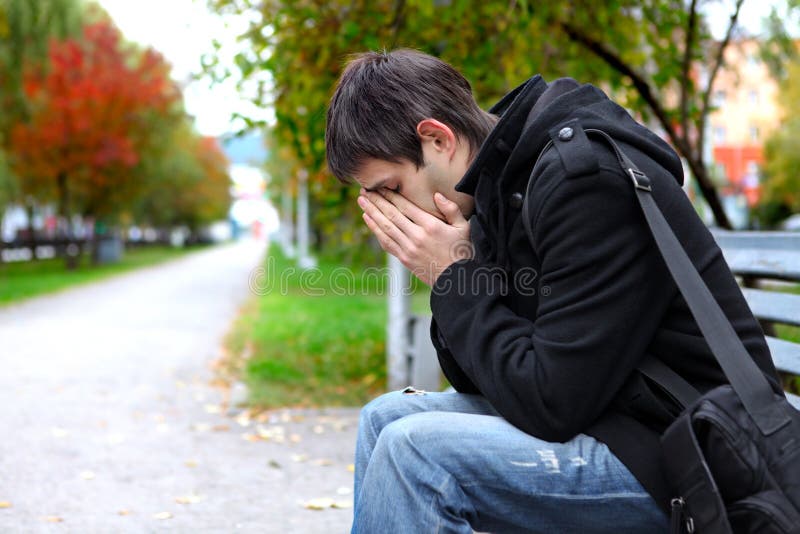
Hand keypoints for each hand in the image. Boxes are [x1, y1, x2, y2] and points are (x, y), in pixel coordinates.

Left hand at [357, 188, 472, 285]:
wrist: (457, 280)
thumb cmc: (462, 251)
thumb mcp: (463, 227)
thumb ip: (451, 209)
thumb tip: (437, 195)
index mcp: (431, 226)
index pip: (405, 207)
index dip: (390, 196)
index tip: (379, 187)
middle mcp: (417, 237)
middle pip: (391, 215)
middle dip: (376, 201)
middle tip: (364, 190)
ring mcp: (408, 249)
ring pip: (385, 228)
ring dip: (371, 213)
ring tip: (362, 201)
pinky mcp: (404, 259)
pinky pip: (386, 242)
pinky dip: (375, 230)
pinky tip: (368, 220)